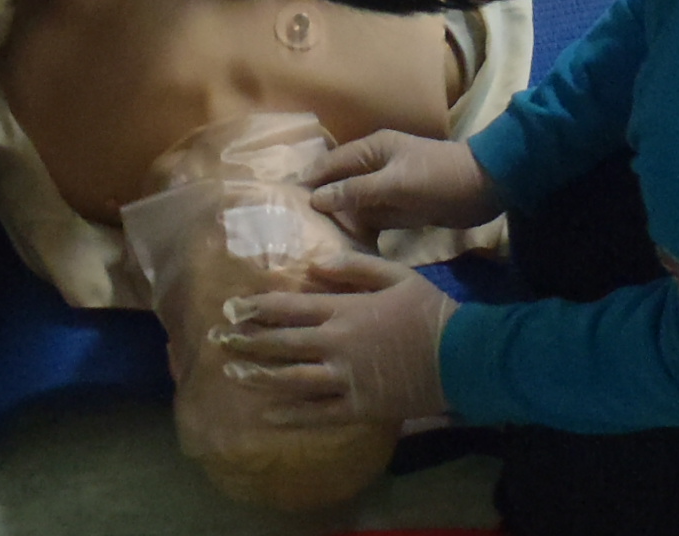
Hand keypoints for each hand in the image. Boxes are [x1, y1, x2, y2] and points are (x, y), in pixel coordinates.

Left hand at [211, 254, 452, 427]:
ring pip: (291, 379)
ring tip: (231, 374)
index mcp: (345, 310)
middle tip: (216, 339)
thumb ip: (355, 266)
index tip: (231, 307)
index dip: (257, 307)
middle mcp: (337, 344)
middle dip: (245, 341)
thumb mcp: (396, 274)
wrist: (462, 355)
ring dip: (258, 376)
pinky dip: (290, 414)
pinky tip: (267, 413)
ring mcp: (345, 378)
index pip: (290, 307)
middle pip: (282, 343)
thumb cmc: (429, 310)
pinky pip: (317, 412)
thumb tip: (317, 263)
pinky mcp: (358, 406)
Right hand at [304, 130, 504, 243]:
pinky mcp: (400, 208)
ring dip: (338, 218)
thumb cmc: (437, 178)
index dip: (308, 179)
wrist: (483, 188)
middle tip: (291, 226)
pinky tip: (343, 246)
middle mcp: (376, 166)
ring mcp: (388, 188)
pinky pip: (371, 217)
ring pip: (354, 203)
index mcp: (373, 149)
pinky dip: (359, 228)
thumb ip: (356, 191)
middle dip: (319, 201)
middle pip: (340, 183)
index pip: (331, 163)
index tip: (282, 199)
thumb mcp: (394, 183)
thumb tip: (317, 198)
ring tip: (311, 241)